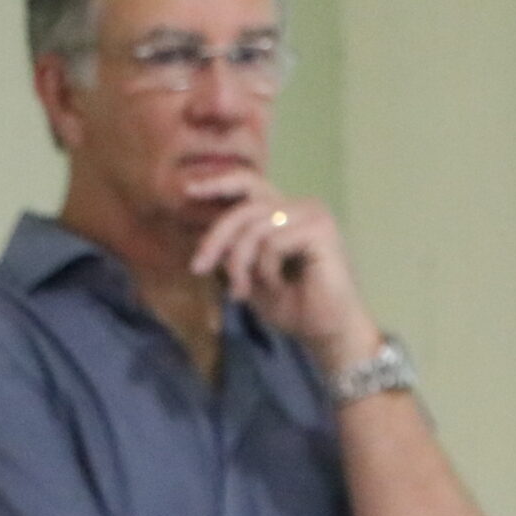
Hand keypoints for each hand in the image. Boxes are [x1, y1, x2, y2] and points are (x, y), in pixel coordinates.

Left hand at [184, 171, 379, 372]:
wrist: (327, 332)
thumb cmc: (293, 306)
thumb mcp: (250, 275)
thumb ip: (231, 250)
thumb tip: (197, 231)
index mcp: (286, 212)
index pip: (248, 184)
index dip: (218, 183)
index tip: (187, 189)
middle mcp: (301, 206)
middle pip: (243, 208)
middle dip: (216, 238)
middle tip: (198, 268)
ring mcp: (313, 215)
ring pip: (254, 227)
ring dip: (240, 264)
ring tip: (243, 292)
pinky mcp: (321, 230)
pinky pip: (273, 242)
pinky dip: (266, 270)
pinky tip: (279, 287)